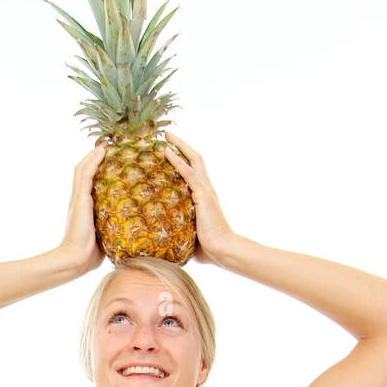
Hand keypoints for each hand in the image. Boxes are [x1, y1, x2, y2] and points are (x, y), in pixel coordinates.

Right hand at [57, 144, 106, 276]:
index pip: (91, 182)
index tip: (112, 159)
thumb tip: (135, 231)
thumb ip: (114, 228)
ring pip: (84, 168)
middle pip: (86, 171)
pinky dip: (93, 160)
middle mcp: (80, 199)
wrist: (76, 259)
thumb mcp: (106, 236)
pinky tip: (102, 151)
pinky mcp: (79, 199)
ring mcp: (78, 198)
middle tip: (110, 144)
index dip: (99, 169)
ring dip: (94, 154)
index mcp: (85, 207)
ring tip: (106, 143)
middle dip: (96, 157)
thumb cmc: (90, 254)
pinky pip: (85, 174)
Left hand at [163, 133, 235, 264]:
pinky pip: (189, 174)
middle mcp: (206, 189)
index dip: (184, 159)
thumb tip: (164, 237)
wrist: (222, 251)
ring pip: (193, 160)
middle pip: (195, 159)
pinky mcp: (203, 195)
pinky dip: (178, 162)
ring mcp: (206, 190)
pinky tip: (167, 152)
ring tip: (166, 136)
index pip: (194, 171)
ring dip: (179, 146)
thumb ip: (181, 229)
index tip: (171, 150)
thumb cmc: (208, 249)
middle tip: (167, 135)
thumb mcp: (190, 235)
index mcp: (204, 197)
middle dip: (181, 145)